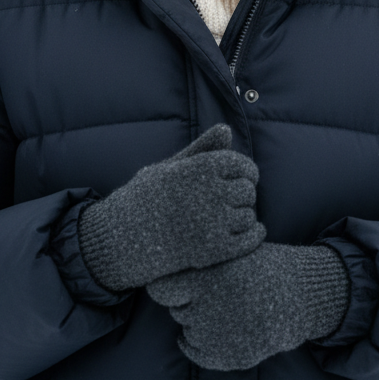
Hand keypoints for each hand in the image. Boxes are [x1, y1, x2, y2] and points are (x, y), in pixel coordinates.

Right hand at [77, 125, 264, 290]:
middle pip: (247, 190)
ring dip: (245, 216)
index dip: (248, 171)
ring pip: (248, 216)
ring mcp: (213, 222)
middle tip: (236, 199)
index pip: (242, 165)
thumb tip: (227, 129)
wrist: (124, 237)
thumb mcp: (170, 166)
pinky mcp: (214, 249)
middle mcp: (209, 192)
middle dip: (244, 194)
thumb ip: (202, 148)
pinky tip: (250, 233)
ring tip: (234, 217)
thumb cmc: (146, 197)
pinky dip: (254, 235)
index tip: (247, 177)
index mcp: (200, 167)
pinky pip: (248, 240)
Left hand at [147, 242, 349, 370]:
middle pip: (176, 309)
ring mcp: (218, 336)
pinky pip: (196, 352)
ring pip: (187, 330)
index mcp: (206, 279)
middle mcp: (207, 309)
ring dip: (196, 321)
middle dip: (187, 302)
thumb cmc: (264, 267)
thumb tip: (162, 267)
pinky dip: (196, 345)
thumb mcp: (233, 253)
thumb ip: (202, 262)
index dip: (167, 286)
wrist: (301, 296)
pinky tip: (209, 332)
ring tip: (222, 310)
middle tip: (210, 294)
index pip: (161, 289)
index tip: (173, 284)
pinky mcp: (229, 356)